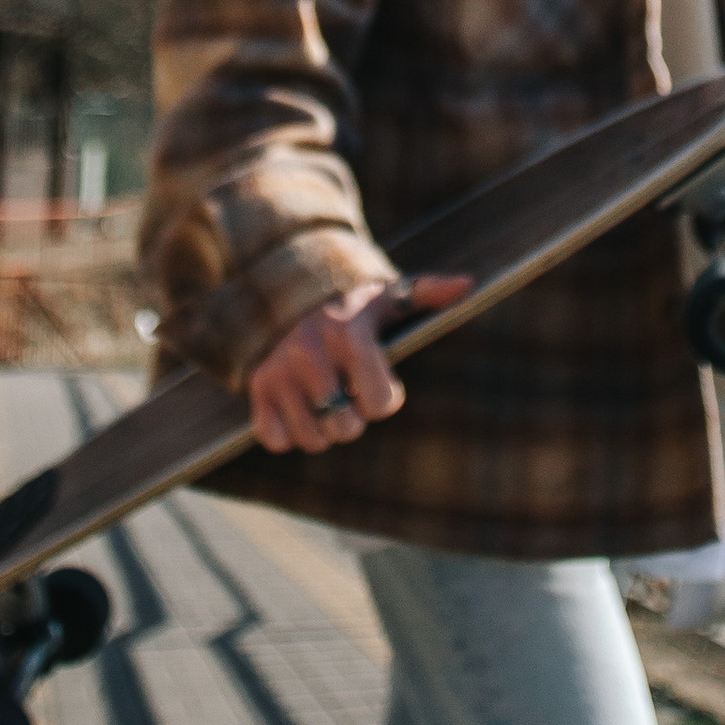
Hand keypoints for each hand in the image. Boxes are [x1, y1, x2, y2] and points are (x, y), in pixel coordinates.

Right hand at [247, 275, 473, 456]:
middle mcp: (310, 354)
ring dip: (324, 430)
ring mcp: (279, 371)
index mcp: (349, 334)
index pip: (379, 404)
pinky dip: (287, 434)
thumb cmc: (355, 302)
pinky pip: (274, 439)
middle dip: (353, 419)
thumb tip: (468, 285)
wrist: (292, 289)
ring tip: (326, 402)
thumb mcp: (391, 295)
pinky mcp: (257, 385)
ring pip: (311, 439)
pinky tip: (298, 409)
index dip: (384, 400)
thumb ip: (429, 293)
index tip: (378, 383)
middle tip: (349, 396)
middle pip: (345, 429)